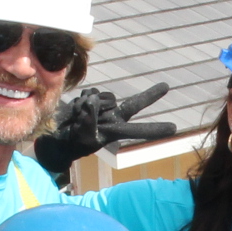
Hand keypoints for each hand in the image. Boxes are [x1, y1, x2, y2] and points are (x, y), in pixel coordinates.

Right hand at [33, 83, 176, 181]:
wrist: (57, 136)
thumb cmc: (72, 144)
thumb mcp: (84, 137)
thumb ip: (90, 118)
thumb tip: (93, 99)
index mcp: (116, 131)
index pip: (138, 129)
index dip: (155, 128)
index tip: (174, 129)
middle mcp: (113, 117)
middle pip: (135, 104)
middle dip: (150, 96)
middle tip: (167, 86)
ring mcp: (103, 107)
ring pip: (105, 97)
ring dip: (91, 106)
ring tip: (79, 117)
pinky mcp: (92, 99)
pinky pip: (92, 93)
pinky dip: (83, 100)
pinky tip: (76, 109)